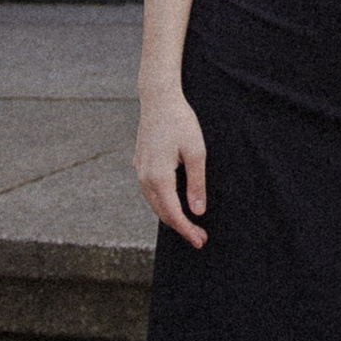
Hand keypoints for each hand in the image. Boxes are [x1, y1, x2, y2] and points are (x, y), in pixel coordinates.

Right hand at [137, 89, 208, 244]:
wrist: (158, 99)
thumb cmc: (180, 122)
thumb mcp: (196, 151)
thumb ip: (196, 183)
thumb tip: (198, 211)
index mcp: (159, 177)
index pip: (173, 214)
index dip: (187, 230)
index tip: (200, 241)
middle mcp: (144, 178)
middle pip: (162, 213)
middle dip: (181, 227)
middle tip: (200, 237)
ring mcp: (139, 171)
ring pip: (154, 204)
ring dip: (171, 216)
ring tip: (190, 225)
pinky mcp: (140, 164)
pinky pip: (151, 192)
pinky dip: (163, 203)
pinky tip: (175, 204)